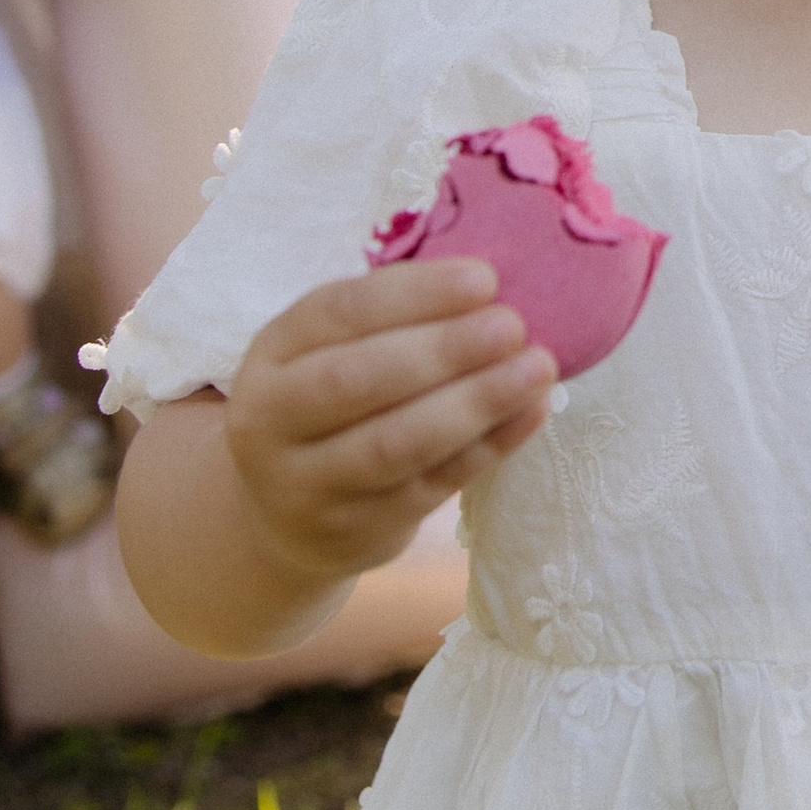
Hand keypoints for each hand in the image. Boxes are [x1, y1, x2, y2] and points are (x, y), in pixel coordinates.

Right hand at [223, 259, 555, 591]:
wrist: (286, 516)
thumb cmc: (332, 407)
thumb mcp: (333, 352)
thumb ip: (395, 318)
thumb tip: (492, 283)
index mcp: (273, 353)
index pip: (339, 312)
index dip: (414, 294)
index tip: (485, 278)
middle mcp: (272, 419)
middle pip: (357, 380)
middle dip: (443, 350)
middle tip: (512, 325)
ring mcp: (308, 484)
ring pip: (394, 445)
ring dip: (475, 403)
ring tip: (538, 368)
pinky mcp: (353, 531)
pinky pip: (430, 487)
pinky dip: (489, 447)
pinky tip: (532, 412)